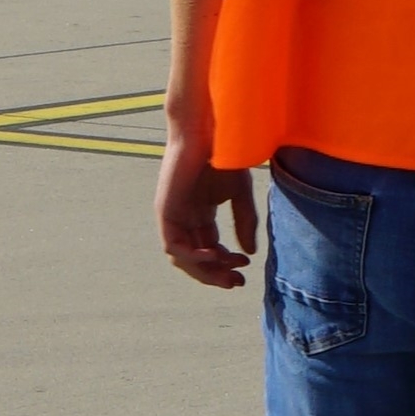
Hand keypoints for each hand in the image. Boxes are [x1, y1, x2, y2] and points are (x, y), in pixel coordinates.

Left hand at [155, 119, 258, 288]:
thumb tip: (249, 253)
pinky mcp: (166, 211)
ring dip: (205, 270)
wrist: (210, 132)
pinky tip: (212, 256)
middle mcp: (185, 218)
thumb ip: (244, 223)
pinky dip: (191, 257)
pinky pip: (173, 246)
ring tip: (227, 269)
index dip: (226, 264)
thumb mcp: (241, 194)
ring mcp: (174, 216)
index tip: (246, 270)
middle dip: (216, 274)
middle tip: (237, 283)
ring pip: (183, 258)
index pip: (210, 250)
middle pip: (196, 259)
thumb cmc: (225, 155)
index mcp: (201, 214)